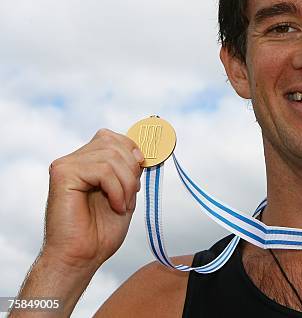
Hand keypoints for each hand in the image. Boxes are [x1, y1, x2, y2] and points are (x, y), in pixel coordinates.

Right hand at [42, 128, 144, 272]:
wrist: (81, 257)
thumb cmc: (101, 231)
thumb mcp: (125, 193)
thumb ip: (130, 170)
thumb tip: (144, 150)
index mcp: (87, 162)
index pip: (112, 138)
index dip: (133, 149)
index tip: (143, 168)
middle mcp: (74, 160)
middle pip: (113, 143)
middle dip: (131, 168)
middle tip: (131, 194)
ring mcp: (66, 165)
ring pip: (110, 156)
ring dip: (126, 183)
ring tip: (122, 205)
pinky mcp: (62, 174)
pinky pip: (102, 170)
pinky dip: (116, 189)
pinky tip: (115, 206)